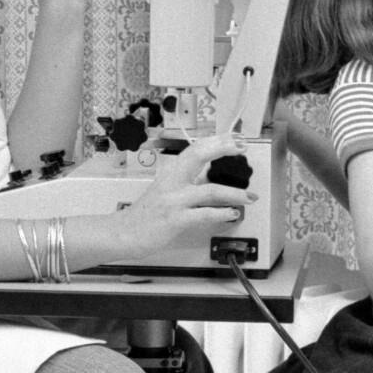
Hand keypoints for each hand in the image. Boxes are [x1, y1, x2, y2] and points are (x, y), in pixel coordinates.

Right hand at [117, 136, 248, 258]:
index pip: (195, 148)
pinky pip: (204, 214)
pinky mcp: (176, 220)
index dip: (217, 141)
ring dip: (235, 193)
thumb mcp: (165, 190)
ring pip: (210, 190)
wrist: (123, 233)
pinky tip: (232, 213)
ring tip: (249, 196)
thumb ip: (186, 182)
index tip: (235, 139)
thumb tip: (211, 177)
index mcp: (170, 173)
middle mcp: (172, 182)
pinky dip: (222, 213)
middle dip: (223, 149)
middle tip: (242, 148)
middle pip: (199, 156)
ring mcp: (174, 201)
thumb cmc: (145, 214)